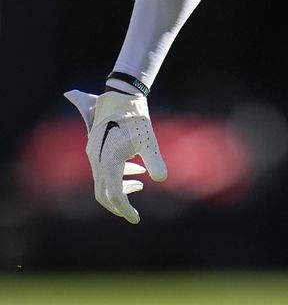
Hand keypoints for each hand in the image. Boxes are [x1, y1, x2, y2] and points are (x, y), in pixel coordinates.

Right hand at [64, 89, 167, 223]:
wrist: (120, 98)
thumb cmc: (136, 119)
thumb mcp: (149, 140)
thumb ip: (155, 160)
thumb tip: (162, 179)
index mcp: (109, 162)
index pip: (114, 195)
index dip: (125, 210)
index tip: (136, 219)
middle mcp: (97, 161)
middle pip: (103, 194)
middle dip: (118, 206)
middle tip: (133, 213)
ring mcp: (95, 155)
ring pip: (103, 182)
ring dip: (119, 189)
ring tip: (140, 185)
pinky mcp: (97, 148)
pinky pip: (104, 169)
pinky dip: (118, 175)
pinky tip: (137, 170)